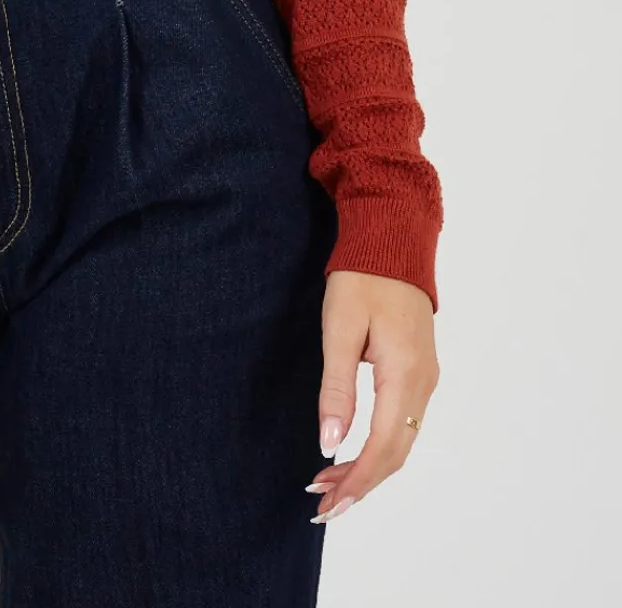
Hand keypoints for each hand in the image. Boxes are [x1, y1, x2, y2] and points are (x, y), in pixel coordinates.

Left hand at [306, 270, 439, 522]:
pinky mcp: (420, 373)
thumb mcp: (339, 330)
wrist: (392, 242)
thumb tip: (330, 444)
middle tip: (322, 506)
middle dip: (360, 484)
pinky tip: (352, 452)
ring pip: (401, 441)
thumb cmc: (361, 280)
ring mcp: (426, 379)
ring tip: (329, 485)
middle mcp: (423, 384)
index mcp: (404, 374)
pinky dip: (378, 446)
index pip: (384, 447)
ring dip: (367, 468)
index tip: (329, 505)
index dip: (357, 481)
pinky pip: (403, 423)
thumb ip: (336, 389)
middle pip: (396, 453)